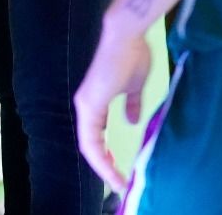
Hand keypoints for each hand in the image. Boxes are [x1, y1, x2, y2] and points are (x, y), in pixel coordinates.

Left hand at [74, 23, 151, 193]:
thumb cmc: (132, 56)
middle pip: (90, 145)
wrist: (127, 36)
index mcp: (96, 102)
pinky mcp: (90, 102)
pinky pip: (90, 138)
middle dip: (105, 167)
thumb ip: (131, 105)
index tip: (121, 172)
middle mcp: (86, 105)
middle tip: (119, 184)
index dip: (106, 156)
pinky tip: (110, 167)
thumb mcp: (134, 87)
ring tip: (117, 181)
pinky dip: (99, 156)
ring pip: (88, 145)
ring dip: (102, 166)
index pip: (96, 137)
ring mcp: (86, 104)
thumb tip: (132, 120)